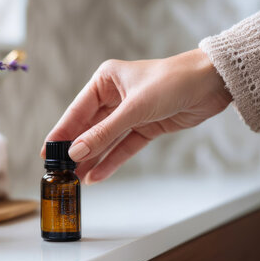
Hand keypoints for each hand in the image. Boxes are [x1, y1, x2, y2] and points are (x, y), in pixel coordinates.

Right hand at [40, 49, 231, 184]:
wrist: (213, 82)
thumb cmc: (172, 81)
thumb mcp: (134, 109)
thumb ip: (104, 133)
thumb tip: (76, 152)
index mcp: (105, 81)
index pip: (77, 111)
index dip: (61, 133)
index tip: (46, 152)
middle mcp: (115, 96)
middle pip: (90, 128)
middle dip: (76, 149)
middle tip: (59, 171)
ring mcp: (130, 113)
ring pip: (106, 140)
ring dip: (92, 158)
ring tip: (75, 179)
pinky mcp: (146, 126)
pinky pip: (124, 146)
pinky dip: (112, 160)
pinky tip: (97, 176)